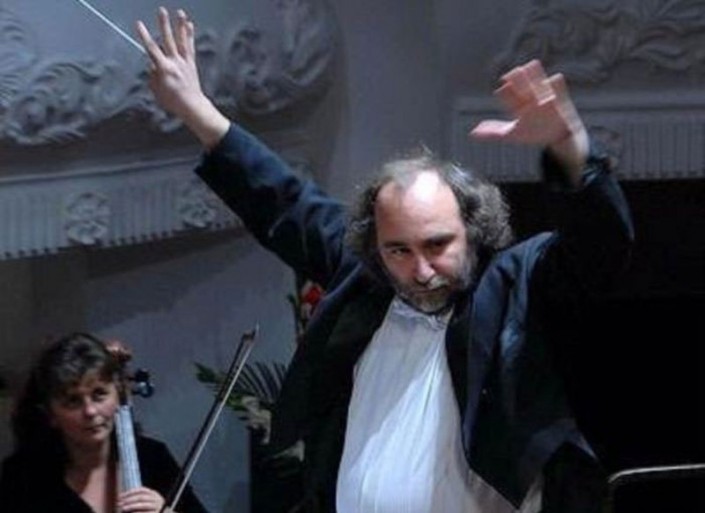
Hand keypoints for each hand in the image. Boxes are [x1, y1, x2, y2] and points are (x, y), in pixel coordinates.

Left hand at [117, 486, 169, 512]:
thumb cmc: (154, 511)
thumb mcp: (149, 503)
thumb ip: (141, 500)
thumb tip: (123, 499)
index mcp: (154, 494)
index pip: (141, 490)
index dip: (130, 492)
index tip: (120, 496)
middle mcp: (157, 499)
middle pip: (141, 497)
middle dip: (128, 499)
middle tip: (119, 503)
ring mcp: (158, 506)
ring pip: (143, 504)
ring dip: (131, 506)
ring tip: (122, 508)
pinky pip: (146, 512)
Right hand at [136, 7, 228, 148]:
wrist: (192, 106)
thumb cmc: (172, 101)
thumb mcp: (156, 90)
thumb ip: (152, 76)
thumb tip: (153, 66)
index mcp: (164, 69)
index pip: (151, 49)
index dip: (144, 35)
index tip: (139, 24)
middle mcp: (175, 62)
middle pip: (168, 39)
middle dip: (164, 24)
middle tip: (161, 10)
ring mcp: (185, 62)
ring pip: (181, 40)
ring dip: (180, 25)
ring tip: (179, 12)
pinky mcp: (191, 63)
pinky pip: (190, 46)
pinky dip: (189, 35)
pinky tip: (190, 25)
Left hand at [470, 60, 588, 181]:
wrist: (556, 136)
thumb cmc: (532, 133)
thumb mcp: (512, 135)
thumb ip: (493, 132)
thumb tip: (472, 132)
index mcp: (518, 108)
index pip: (510, 99)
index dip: (506, 94)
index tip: (503, 89)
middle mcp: (531, 102)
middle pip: (523, 89)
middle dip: (519, 81)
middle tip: (513, 72)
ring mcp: (545, 101)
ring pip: (539, 86)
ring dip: (536, 76)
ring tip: (532, 64)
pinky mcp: (560, 103)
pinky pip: (559, 93)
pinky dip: (557, 87)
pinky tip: (556, 78)